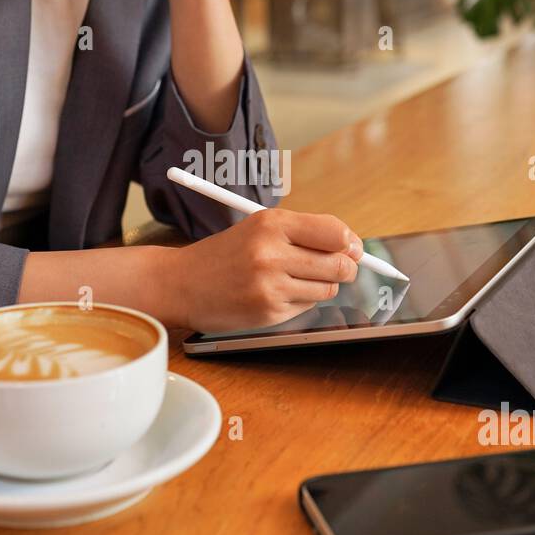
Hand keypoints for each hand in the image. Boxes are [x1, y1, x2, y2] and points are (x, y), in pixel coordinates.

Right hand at [170, 208, 363, 333]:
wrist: (181, 283)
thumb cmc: (225, 254)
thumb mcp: (259, 228)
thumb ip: (305, 232)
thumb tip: (353, 247)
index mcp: (272, 223)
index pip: (335, 232)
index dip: (351, 243)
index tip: (352, 248)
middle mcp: (271, 252)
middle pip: (339, 263)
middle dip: (344, 268)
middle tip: (334, 268)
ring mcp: (269, 284)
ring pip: (326, 288)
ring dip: (319, 286)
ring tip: (292, 279)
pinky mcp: (268, 311)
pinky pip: (307, 307)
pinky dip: (299, 302)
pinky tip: (275, 294)